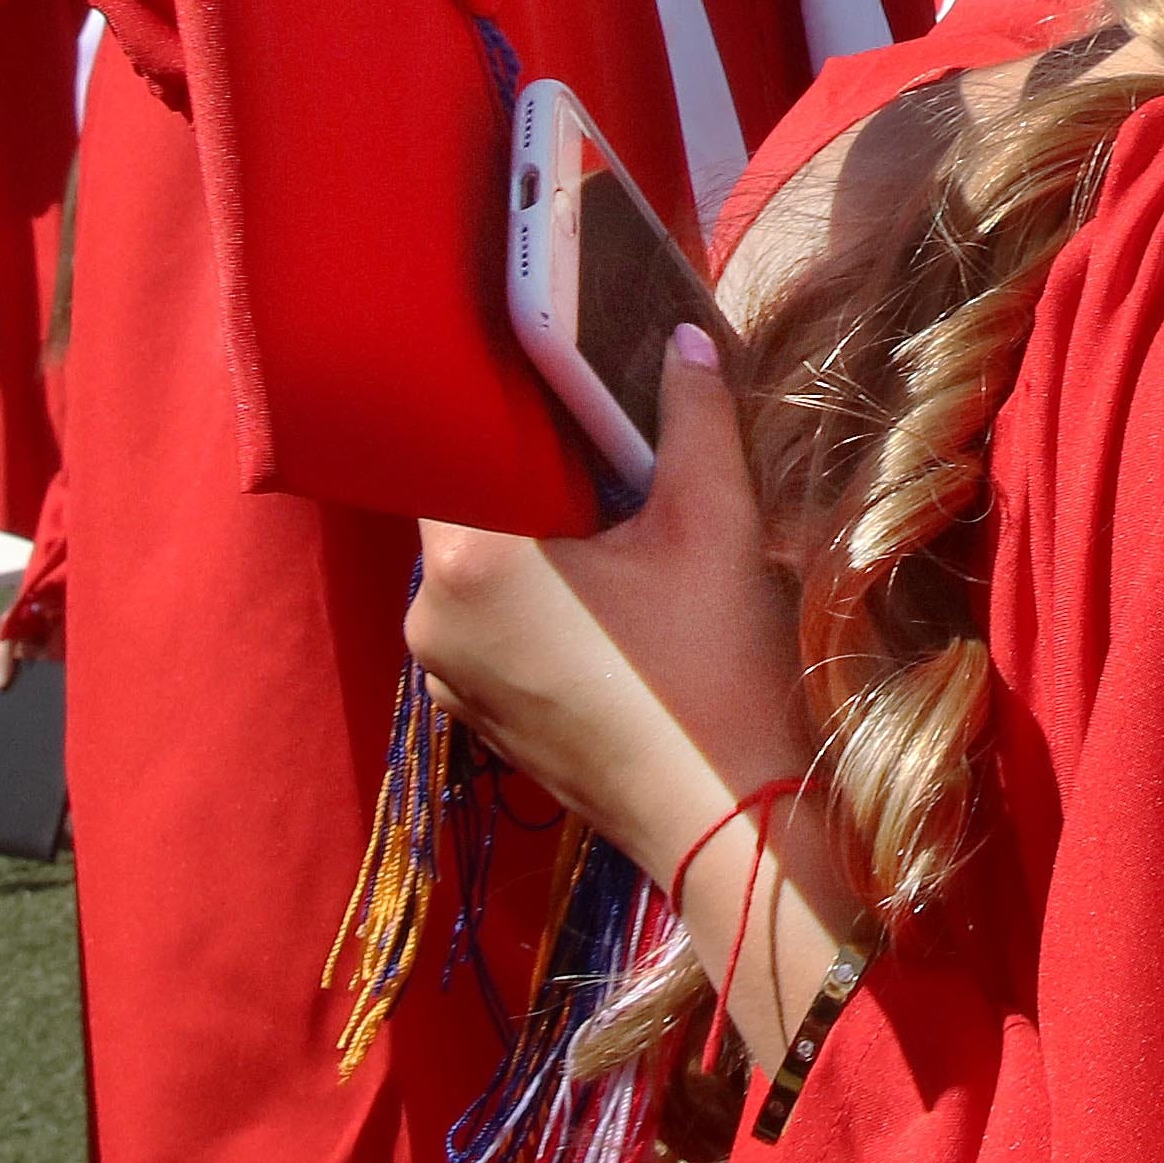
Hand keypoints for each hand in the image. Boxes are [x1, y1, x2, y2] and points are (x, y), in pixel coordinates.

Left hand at [402, 335, 812, 870]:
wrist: (732, 822)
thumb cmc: (719, 669)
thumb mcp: (714, 523)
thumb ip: (692, 416)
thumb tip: (685, 341)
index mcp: (471, 559)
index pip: (455, 440)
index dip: (506, 406)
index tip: (560, 384)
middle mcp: (431, 616)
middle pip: (466, 505)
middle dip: (532, 474)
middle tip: (608, 449)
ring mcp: (447, 677)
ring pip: (480, 570)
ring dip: (534, 541)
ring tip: (618, 528)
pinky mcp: (476, 717)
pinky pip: (490, 628)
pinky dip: (534, 603)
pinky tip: (610, 602)